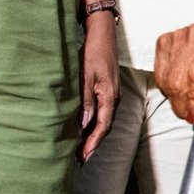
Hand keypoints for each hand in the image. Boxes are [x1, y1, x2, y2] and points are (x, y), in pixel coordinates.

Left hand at [78, 13, 119, 162]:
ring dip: (93, 135)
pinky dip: (95, 124)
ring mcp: (112, 94)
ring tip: (80, 149)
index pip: (102, 126)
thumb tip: (82, 124)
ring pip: (104, 121)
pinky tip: (85, 128)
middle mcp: (114, 98)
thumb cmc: (93, 52)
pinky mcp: (108, 90)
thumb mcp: (85, 77)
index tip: (83, 156)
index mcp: (109, 96)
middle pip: (104, 127)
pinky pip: (103, 112)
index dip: (92, 143)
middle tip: (80, 159)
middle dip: (93, 144)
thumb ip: (85, 101)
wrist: (103, 34)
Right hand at [154, 23, 193, 129]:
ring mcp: (182, 34)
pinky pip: (160, 69)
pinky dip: (165, 86)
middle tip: (190, 117)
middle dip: (182, 104)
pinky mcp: (167, 39)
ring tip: (184, 108)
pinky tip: (176, 92)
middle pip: (182, 76)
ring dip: (173, 98)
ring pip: (168, 74)